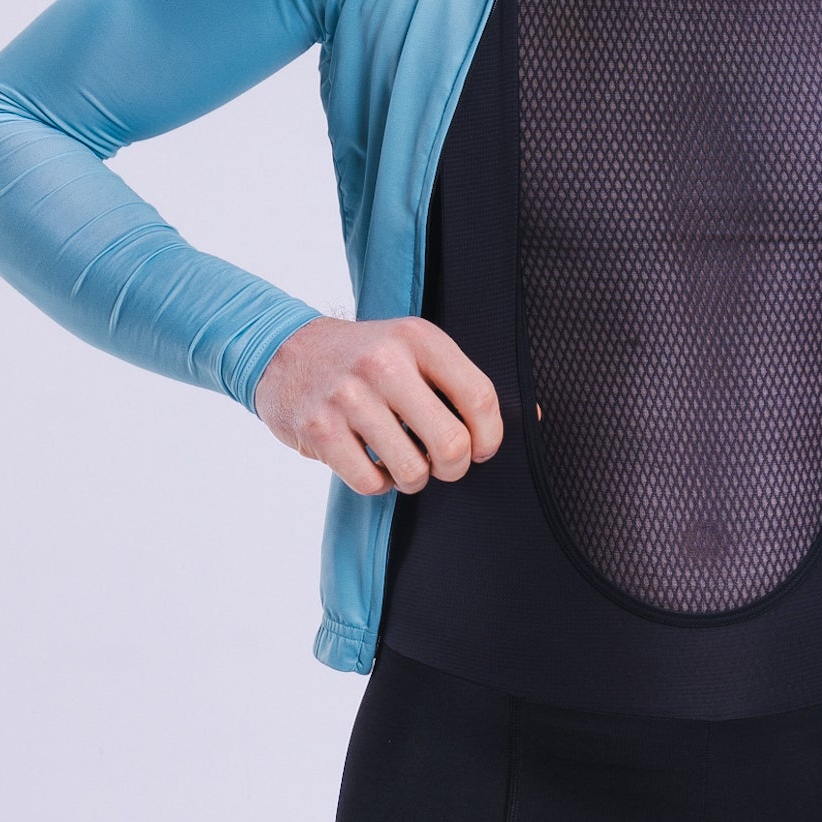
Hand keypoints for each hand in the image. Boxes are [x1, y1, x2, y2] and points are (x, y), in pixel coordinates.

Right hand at [254, 316, 502, 496]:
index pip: (480, 398)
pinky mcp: (319, 428)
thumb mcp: (415, 348)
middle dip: (454, 467)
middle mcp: (385, 363)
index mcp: (419, 339)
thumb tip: (537, 418)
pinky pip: (370, 482)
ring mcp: (348, 396)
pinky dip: (377, 482)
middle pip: (451, 444)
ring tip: (403, 460)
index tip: (483, 448)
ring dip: (414, 478)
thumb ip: (463, 380)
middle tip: (442, 463)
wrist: (284, 351)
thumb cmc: (366, 358)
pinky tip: (369, 460)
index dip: (490, 437)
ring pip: (412, 471)